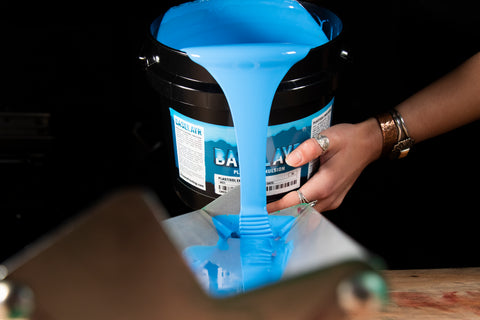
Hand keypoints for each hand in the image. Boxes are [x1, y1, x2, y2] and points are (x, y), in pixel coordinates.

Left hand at [267, 118, 382, 212]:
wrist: (370, 144)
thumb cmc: (350, 141)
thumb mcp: (329, 138)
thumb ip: (309, 148)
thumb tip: (291, 159)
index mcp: (325, 185)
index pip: (295, 202)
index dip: (277, 206)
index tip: (262, 208)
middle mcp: (329, 197)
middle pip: (298, 210)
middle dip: (280, 209)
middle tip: (262, 204)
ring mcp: (333, 199)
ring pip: (306, 211)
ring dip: (290, 208)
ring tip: (273, 200)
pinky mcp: (334, 198)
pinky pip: (313, 206)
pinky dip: (300, 204)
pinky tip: (290, 195)